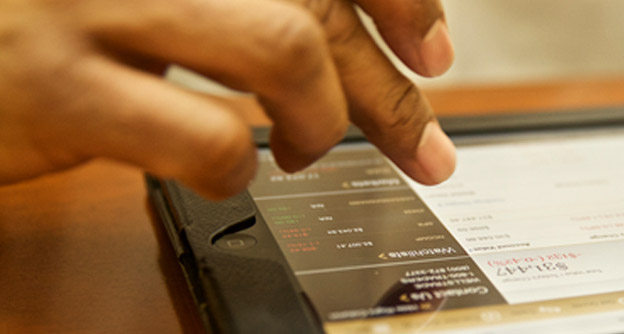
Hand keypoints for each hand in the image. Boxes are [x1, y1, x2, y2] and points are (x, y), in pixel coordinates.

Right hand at [0, 0, 455, 199]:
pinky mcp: (58, 83)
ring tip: (305, 150)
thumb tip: (355, 38)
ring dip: (321, 115)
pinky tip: (223, 167)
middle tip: (421, 142)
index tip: (430, 49)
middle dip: (389, 88)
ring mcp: (98, 1)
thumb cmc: (47, 10)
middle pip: (319, 3)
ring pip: (284, 45)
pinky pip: (203, 132)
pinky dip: (235, 164)